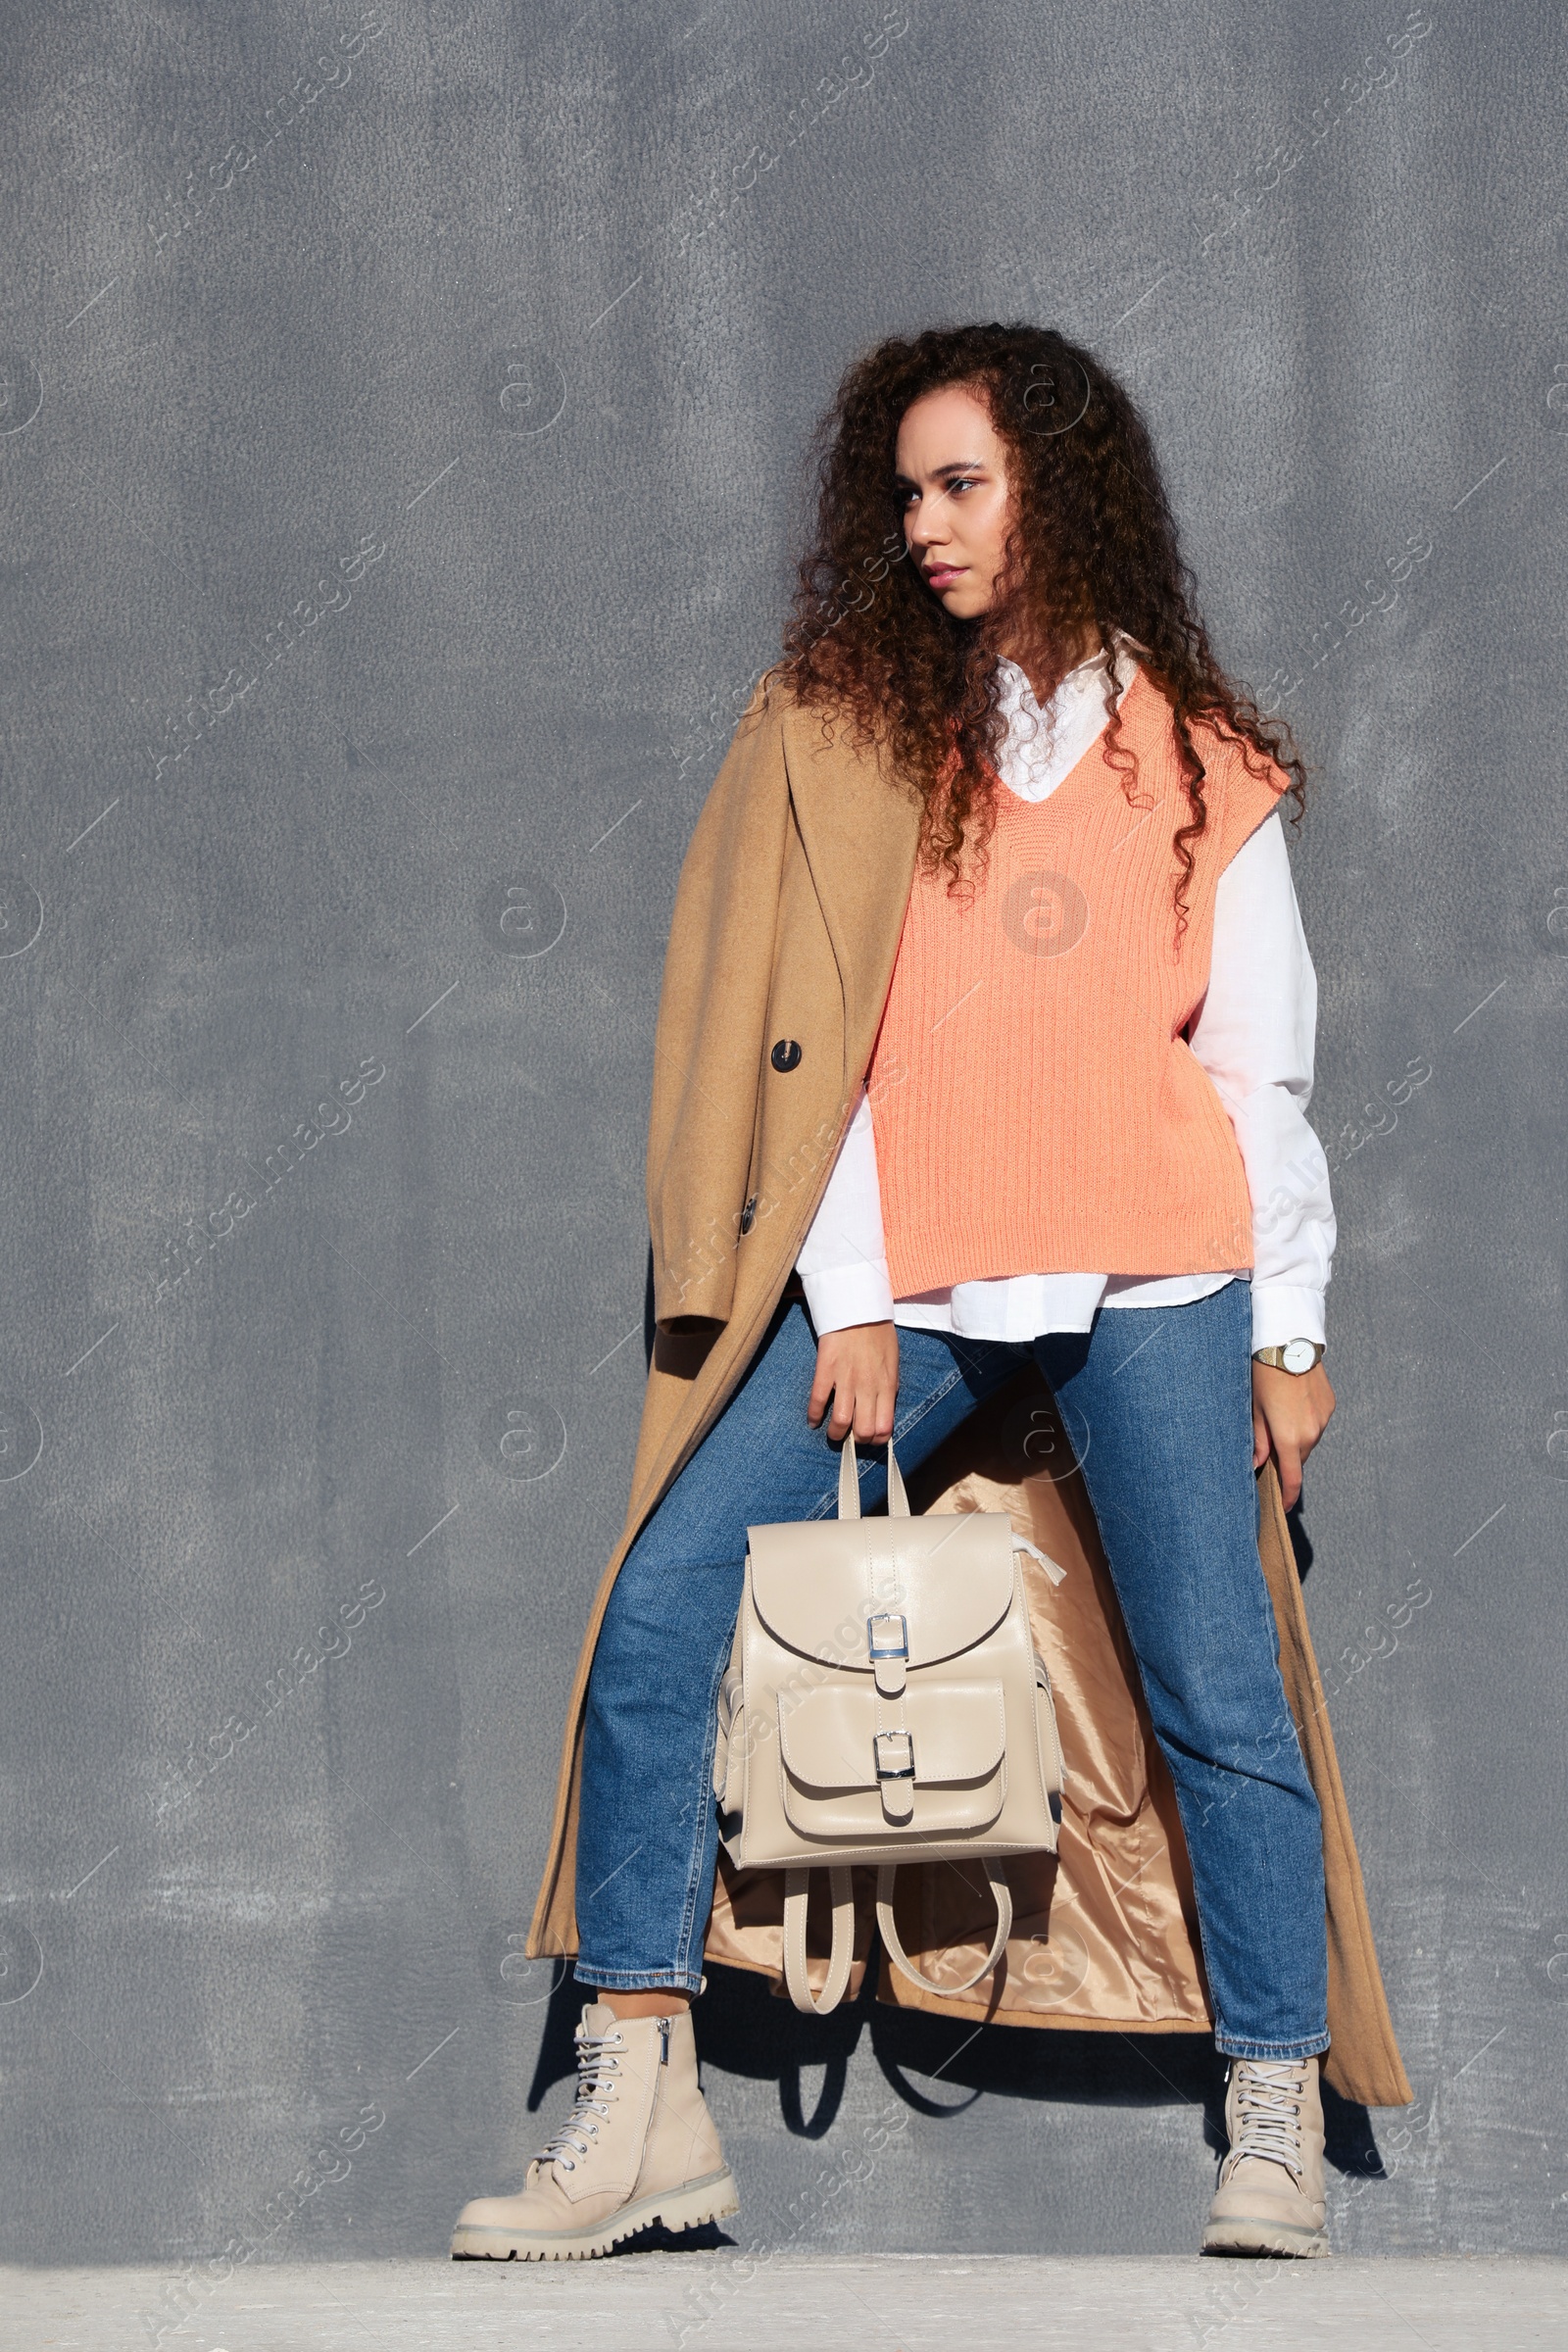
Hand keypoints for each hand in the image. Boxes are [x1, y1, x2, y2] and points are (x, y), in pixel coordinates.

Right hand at [807, 1320, 898, 1443]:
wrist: (857, 1307)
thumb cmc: (878, 1333)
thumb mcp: (892, 1362)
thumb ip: (888, 1386)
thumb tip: (883, 1408)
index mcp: (887, 1385)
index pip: (885, 1428)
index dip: (877, 1440)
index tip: (871, 1439)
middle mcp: (868, 1386)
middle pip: (864, 1431)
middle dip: (857, 1441)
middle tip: (852, 1437)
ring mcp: (846, 1379)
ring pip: (841, 1422)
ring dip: (836, 1434)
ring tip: (834, 1433)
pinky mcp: (826, 1370)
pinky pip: (818, 1401)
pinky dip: (814, 1416)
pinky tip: (814, 1421)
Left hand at [1251, 1359, 1334, 1511]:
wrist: (1288, 1343)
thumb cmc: (1263, 1376)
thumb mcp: (1253, 1410)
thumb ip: (1257, 1441)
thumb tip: (1256, 1464)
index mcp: (1289, 1438)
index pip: (1292, 1478)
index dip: (1288, 1496)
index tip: (1283, 1507)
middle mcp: (1311, 1432)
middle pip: (1298, 1459)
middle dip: (1286, 1461)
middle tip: (1269, 1451)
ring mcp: (1323, 1418)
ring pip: (1308, 1441)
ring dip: (1296, 1440)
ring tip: (1279, 1420)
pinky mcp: (1329, 1405)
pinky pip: (1317, 1424)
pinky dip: (1305, 1424)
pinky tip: (1292, 1407)